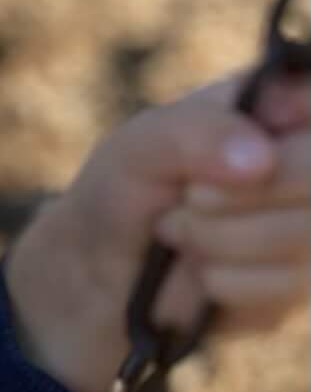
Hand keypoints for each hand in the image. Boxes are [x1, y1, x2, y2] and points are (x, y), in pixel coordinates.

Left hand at [4, 64, 309, 391]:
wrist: (102, 273)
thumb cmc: (124, 190)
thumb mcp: (138, 147)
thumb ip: (193, 135)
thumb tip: (261, 158)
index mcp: (275, 106)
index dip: (293, 119)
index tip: (256, 138)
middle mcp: (303, 161)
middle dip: (242, 194)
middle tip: (189, 197)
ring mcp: (310, 224)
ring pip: (303, 235)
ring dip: (220, 240)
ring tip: (179, 231)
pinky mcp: (303, 280)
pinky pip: (285, 285)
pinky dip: (225, 280)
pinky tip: (200, 273)